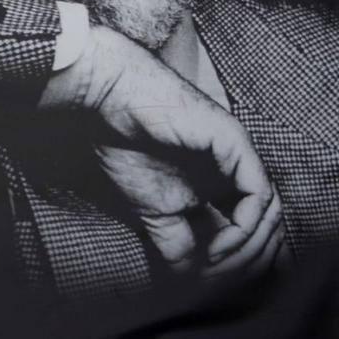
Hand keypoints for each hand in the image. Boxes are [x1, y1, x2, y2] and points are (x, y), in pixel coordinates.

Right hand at [40, 25, 281, 276]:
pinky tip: (221, 237)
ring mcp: (239, 157)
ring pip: (268, 212)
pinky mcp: (236, 145)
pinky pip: (258, 194)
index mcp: (217, 183)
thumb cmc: (125, 145)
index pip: (245, 227)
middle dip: (244, 259)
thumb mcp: (151, 209)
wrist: (111, 105)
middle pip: (263, 225)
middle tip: (215, 275)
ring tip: (215, 257)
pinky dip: (245, 224)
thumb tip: (186, 274)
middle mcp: (234, 171)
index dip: (233, 258)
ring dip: (245, 246)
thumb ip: (174, 239)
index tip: (205, 275)